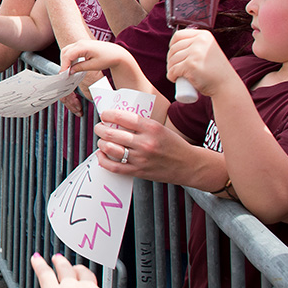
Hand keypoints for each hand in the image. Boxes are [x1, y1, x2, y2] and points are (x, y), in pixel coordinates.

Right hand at [60, 38, 133, 76]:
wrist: (116, 53)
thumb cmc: (107, 58)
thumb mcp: (93, 66)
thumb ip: (79, 68)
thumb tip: (70, 71)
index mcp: (82, 46)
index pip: (67, 56)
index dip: (64, 66)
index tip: (63, 75)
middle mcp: (80, 42)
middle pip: (65, 52)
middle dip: (63, 63)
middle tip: (65, 74)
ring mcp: (81, 43)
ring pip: (67, 50)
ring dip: (66, 60)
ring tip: (68, 70)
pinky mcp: (83, 45)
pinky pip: (72, 50)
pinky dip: (70, 57)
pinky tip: (72, 65)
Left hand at [94, 108, 210, 182]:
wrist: (189, 165)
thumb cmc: (173, 144)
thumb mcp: (160, 128)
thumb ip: (140, 124)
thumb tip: (116, 119)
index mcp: (152, 128)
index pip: (123, 117)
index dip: (108, 114)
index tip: (104, 114)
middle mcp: (145, 143)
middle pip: (112, 134)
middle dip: (100, 128)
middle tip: (99, 127)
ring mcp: (141, 159)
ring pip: (110, 149)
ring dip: (101, 143)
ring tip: (102, 141)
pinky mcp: (138, 172)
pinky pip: (114, 167)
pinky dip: (103, 160)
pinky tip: (102, 154)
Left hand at [166, 28, 237, 98]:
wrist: (225, 84)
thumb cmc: (215, 70)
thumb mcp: (208, 50)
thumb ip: (197, 44)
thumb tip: (176, 44)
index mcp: (203, 35)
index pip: (178, 35)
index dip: (172, 45)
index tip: (174, 54)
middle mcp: (199, 41)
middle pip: (174, 48)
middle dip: (170, 59)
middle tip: (175, 68)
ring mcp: (195, 53)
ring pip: (172, 60)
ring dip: (170, 68)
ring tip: (176, 74)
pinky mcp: (190, 65)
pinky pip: (173, 69)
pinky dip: (171, 75)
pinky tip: (174, 78)